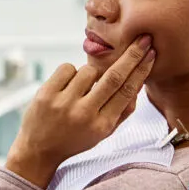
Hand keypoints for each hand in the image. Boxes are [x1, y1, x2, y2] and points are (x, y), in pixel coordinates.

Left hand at [5, 36, 154, 188]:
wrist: (38, 149)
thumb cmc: (74, 139)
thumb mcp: (103, 133)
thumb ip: (122, 112)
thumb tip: (139, 84)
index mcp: (102, 125)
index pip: (127, 92)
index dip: (141, 70)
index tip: (150, 54)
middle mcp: (84, 114)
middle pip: (113, 77)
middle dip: (131, 56)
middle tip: (142, 40)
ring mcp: (64, 103)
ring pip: (88, 70)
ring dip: (90, 73)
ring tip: (80, 89)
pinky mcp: (46, 93)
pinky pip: (67, 67)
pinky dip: (70, 72)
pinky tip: (66, 86)